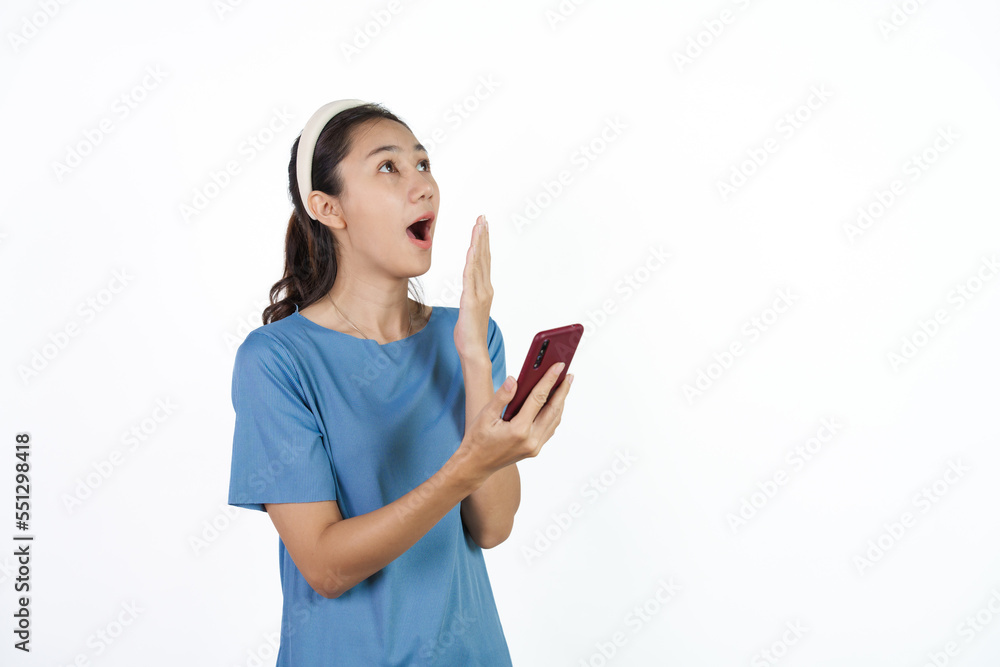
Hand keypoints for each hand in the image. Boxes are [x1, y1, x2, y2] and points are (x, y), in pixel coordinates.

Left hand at [454, 215, 492, 359]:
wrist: (473, 349)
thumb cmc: (469, 332)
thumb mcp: (468, 308)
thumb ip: (470, 295)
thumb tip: (467, 288)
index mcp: (484, 289)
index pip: (484, 261)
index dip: (483, 242)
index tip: (482, 226)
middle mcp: (484, 288)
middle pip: (484, 257)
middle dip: (483, 236)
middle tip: (483, 217)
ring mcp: (479, 294)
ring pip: (479, 262)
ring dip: (479, 243)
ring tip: (479, 226)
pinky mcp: (471, 300)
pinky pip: (471, 277)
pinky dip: (472, 262)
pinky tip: (472, 249)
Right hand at [455, 361, 573, 486]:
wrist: (476, 465)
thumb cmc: (478, 440)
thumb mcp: (485, 415)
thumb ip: (502, 397)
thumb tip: (515, 380)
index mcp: (519, 430)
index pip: (539, 399)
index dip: (549, 380)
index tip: (558, 367)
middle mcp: (531, 440)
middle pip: (553, 410)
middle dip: (563, 391)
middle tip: (569, 375)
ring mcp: (535, 447)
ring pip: (554, 420)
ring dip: (561, 402)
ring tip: (564, 387)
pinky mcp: (535, 449)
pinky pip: (550, 429)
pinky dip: (554, 415)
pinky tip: (554, 404)